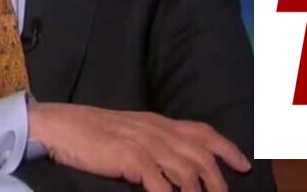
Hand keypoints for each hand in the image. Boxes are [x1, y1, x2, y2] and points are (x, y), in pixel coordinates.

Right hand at [28, 102, 249, 191]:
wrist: (61, 125)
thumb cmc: (91, 131)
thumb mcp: (130, 131)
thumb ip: (153, 141)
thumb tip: (174, 165)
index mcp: (159, 122)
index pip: (203, 132)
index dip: (227, 147)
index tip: (244, 165)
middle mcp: (157, 130)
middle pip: (201, 155)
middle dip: (218, 180)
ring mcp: (145, 144)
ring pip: (187, 170)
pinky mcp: (131, 158)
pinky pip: (161, 184)